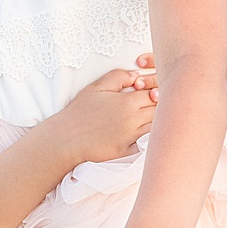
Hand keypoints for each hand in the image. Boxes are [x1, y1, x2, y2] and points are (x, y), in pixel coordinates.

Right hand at [53, 55, 158, 169]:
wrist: (66, 139)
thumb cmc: (79, 112)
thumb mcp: (96, 87)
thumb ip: (118, 77)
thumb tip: (137, 76)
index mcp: (127, 102)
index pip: (156, 94)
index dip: (156, 91)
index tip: (151, 92)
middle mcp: (133, 120)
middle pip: (159, 111)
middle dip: (160, 106)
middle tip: (154, 103)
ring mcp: (132, 137)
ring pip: (156, 128)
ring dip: (157, 122)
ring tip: (148, 117)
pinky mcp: (128, 151)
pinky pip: (147, 144)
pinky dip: (149, 138)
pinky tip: (142, 133)